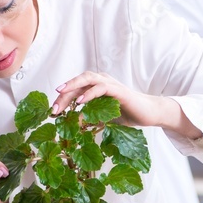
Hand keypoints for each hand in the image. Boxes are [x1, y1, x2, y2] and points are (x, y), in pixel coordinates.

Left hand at [51, 72, 202, 139]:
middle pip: (78, 82)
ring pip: (87, 79)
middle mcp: (102, 81)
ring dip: (73, 87)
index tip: (53, 111)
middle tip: (53, 107)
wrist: (149, 114)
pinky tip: (80, 102)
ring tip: (61, 96)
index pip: (76, 89)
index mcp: (97, 86)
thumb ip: (88, 118)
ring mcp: (110, 83)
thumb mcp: (103, 118)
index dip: (63, 98)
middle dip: (64, 93)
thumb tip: (71, 122)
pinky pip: (101, 87)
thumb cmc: (128, 113)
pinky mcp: (118, 90)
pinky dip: (89, 93)